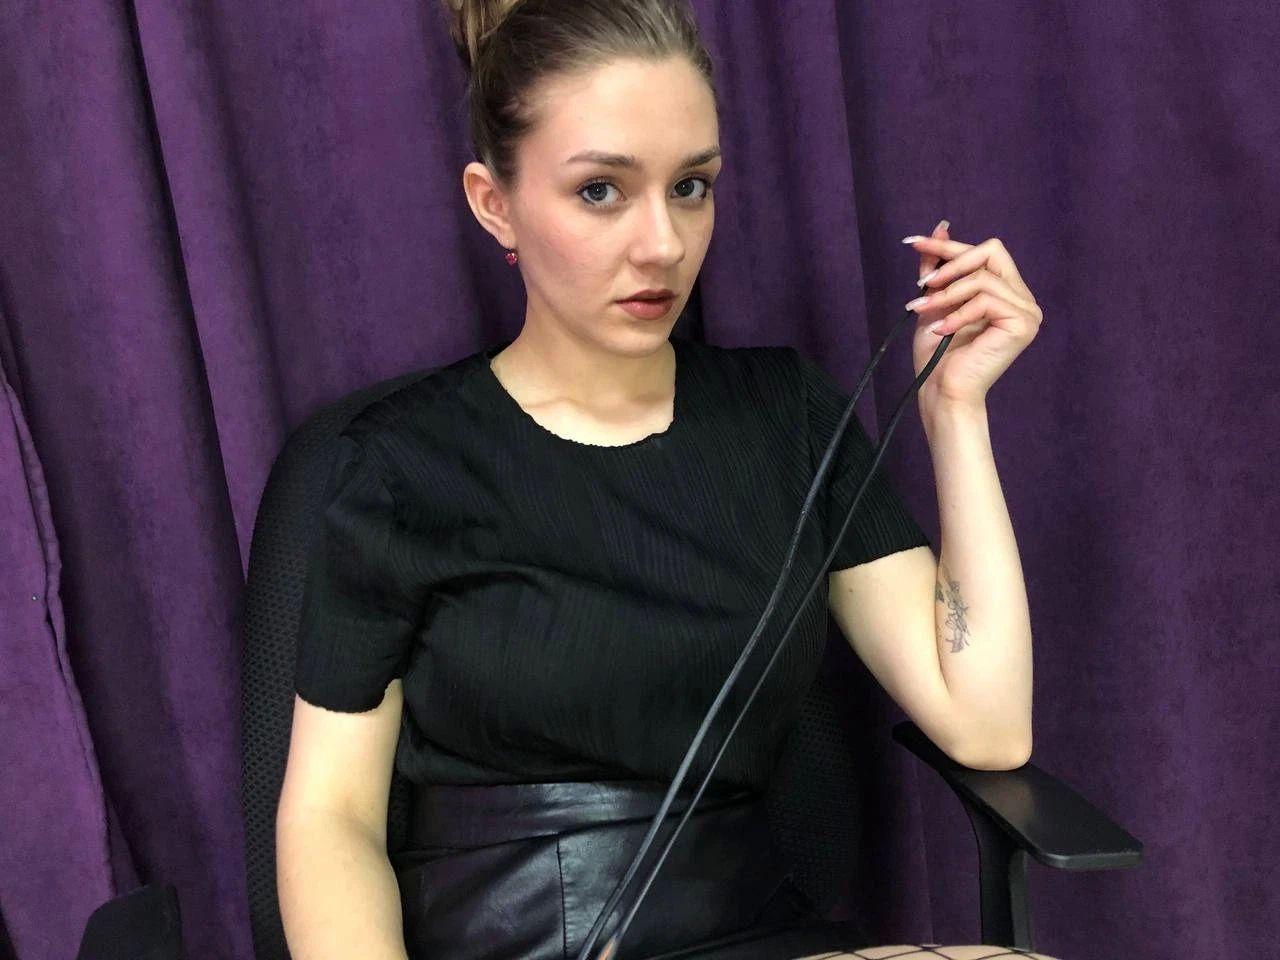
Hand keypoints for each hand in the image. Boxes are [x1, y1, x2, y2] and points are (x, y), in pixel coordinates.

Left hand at [902, 220, 1043, 410]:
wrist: (943, 392)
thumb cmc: (938, 355)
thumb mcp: (933, 302)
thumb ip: (939, 267)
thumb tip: (940, 227)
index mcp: (1006, 292)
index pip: (984, 252)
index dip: (948, 246)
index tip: (913, 243)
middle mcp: (1022, 299)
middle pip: (992, 251)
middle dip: (952, 262)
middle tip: (923, 284)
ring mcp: (1027, 312)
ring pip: (983, 279)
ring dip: (947, 294)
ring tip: (923, 312)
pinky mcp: (1023, 325)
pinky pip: (986, 301)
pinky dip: (957, 314)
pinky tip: (941, 330)